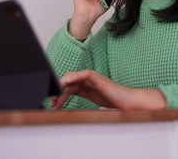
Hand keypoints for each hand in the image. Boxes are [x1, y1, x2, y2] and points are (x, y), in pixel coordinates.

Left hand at [50, 70, 166, 109]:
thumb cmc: (111, 98)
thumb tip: (66, 98)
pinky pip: (83, 75)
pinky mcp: (96, 77)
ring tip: (57, 101)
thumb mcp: (91, 97)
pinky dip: (74, 77)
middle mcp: (86, 78)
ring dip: (62, 89)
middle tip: (52, 102)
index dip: (59, 93)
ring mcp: (91, 77)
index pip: (68, 86)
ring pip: (72, 79)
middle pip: (67, 82)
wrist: (125, 100)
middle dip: (58, 91)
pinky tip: (67, 83)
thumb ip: (81, 94)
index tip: (53, 102)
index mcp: (84, 83)